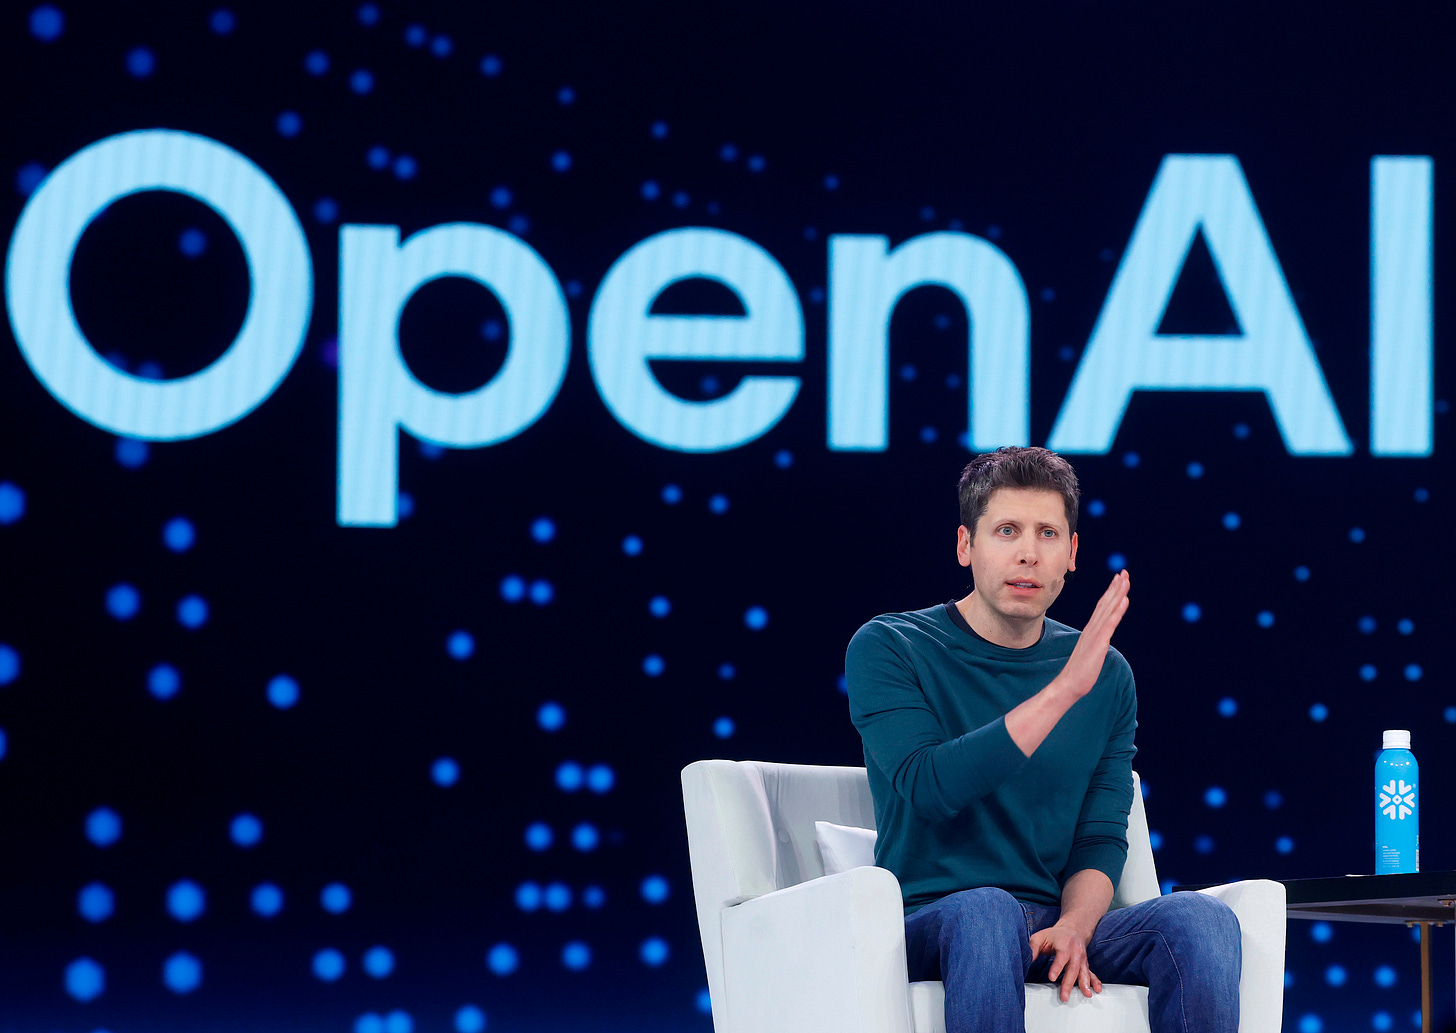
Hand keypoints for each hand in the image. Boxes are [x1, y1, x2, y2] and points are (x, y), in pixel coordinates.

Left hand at [1029, 921, 1101, 1001]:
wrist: (1073, 929)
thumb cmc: (1054, 935)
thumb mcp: (1040, 937)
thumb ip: (1032, 948)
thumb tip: (1025, 961)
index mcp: (1063, 943)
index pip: (1061, 955)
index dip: (1057, 967)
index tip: (1051, 977)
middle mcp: (1075, 951)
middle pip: (1073, 968)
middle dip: (1069, 982)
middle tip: (1064, 996)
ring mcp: (1081, 958)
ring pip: (1083, 972)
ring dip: (1085, 984)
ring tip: (1086, 994)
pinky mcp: (1085, 964)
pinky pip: (1091, 973)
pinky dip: (1094, 981)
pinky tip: (1096, 990)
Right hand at [1058, 569, 1129, 699]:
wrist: (1069, 684)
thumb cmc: (1079, 672)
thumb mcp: (1089, 652)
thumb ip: (1094, 643)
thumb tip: (1098, 639)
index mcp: (1091, 630)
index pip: (1102, 606)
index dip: (1111, 592)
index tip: (1118, 579)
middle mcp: (1093, 628)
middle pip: (1106, 603)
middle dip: (1116, 587)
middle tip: (1124, 572)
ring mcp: (1095, 634)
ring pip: (1108, 609)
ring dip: (1118, 593)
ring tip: (1125, 580)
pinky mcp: (1099, 643)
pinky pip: (1110, 624)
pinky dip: (1117, 611)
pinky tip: (1124, 600)